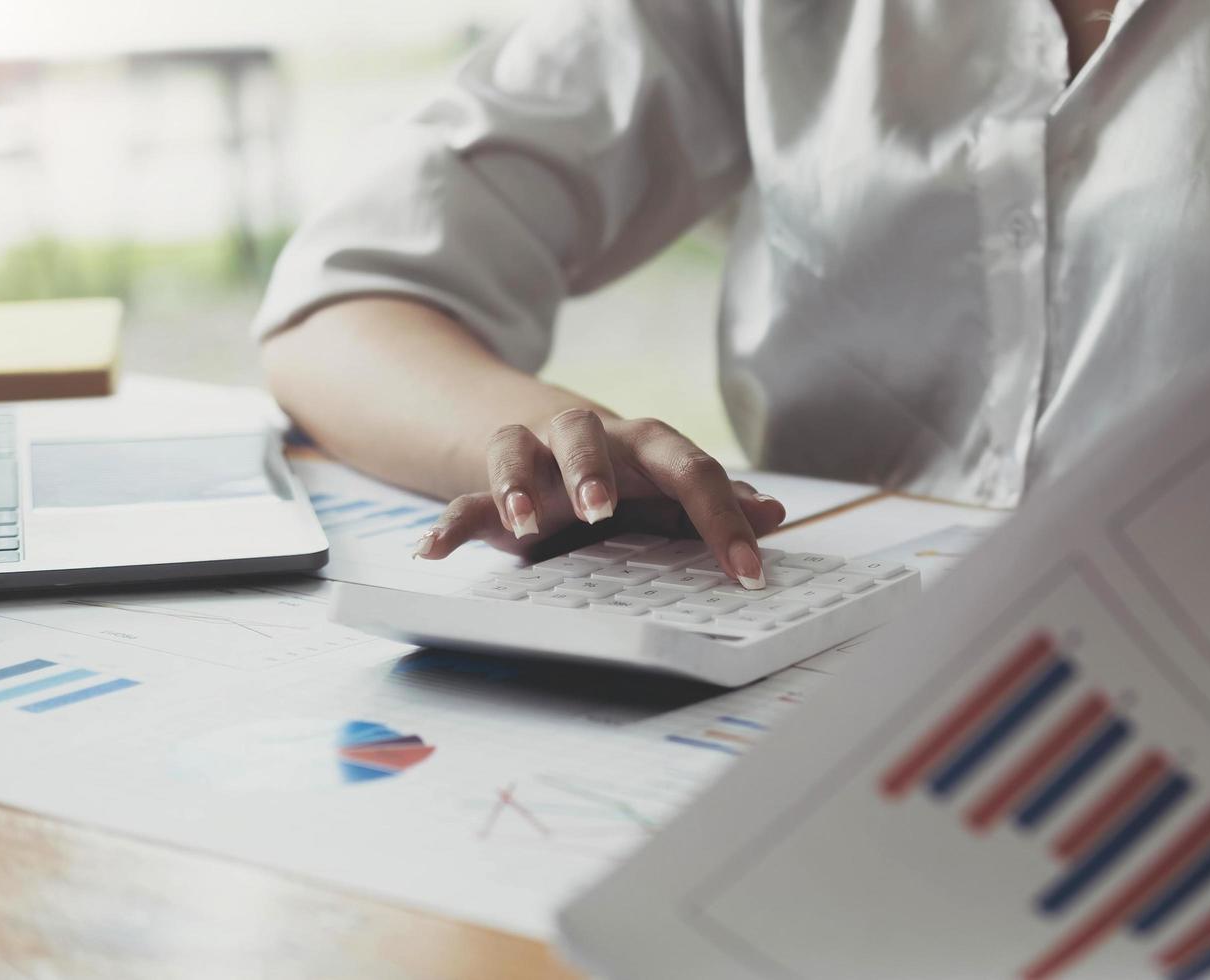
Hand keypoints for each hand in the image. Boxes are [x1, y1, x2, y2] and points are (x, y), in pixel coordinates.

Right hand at [414, 409, 786, 588]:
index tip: (749, 570)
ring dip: (517, 480)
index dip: (725, 519)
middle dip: (590, 468)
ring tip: (523, 520)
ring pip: (514, 449)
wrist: (560, 454)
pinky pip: (461, 502)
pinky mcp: (490, 492)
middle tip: (600, 510)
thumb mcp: (676, 494)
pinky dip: (447, 524)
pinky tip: (432, 552)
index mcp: (646, 445)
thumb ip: (720, 505)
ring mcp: (533, 460)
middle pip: (584, 432)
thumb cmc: (633, 482)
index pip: (692, 471)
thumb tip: (777, 513)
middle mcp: (586, 440)